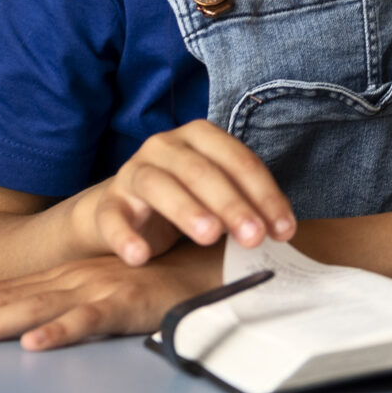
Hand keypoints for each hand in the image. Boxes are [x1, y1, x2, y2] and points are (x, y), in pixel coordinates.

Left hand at [0, 248, 219, 349]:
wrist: (223, 259)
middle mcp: (79, 277)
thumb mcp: (116, 288)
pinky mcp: (131, 300)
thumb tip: (44, 326)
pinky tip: (37, 344)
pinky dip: (63, 330)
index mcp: (73, 275)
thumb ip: (84, 302)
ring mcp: (102, 287)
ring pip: (39, 307)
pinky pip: (92, 319)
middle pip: (11, 298)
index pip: (10, 291)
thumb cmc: (171, 275)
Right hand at [67, 120, 296, 266]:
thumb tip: (282, 229)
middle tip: (254, 237)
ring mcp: (133, 171)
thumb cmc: (183, 197)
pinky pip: (114, 217)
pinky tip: (140, 256)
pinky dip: (125, 236)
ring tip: (209, 236)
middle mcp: (165, 146)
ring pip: (159, 185)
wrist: (122, 209)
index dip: (264, 195)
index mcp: (201, 136)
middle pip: (202, 171)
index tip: (283, 229)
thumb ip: (246, 203)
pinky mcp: (107, 202)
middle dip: (233, 204)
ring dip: (187, 210)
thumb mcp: (216, 194)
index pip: (239, 161)